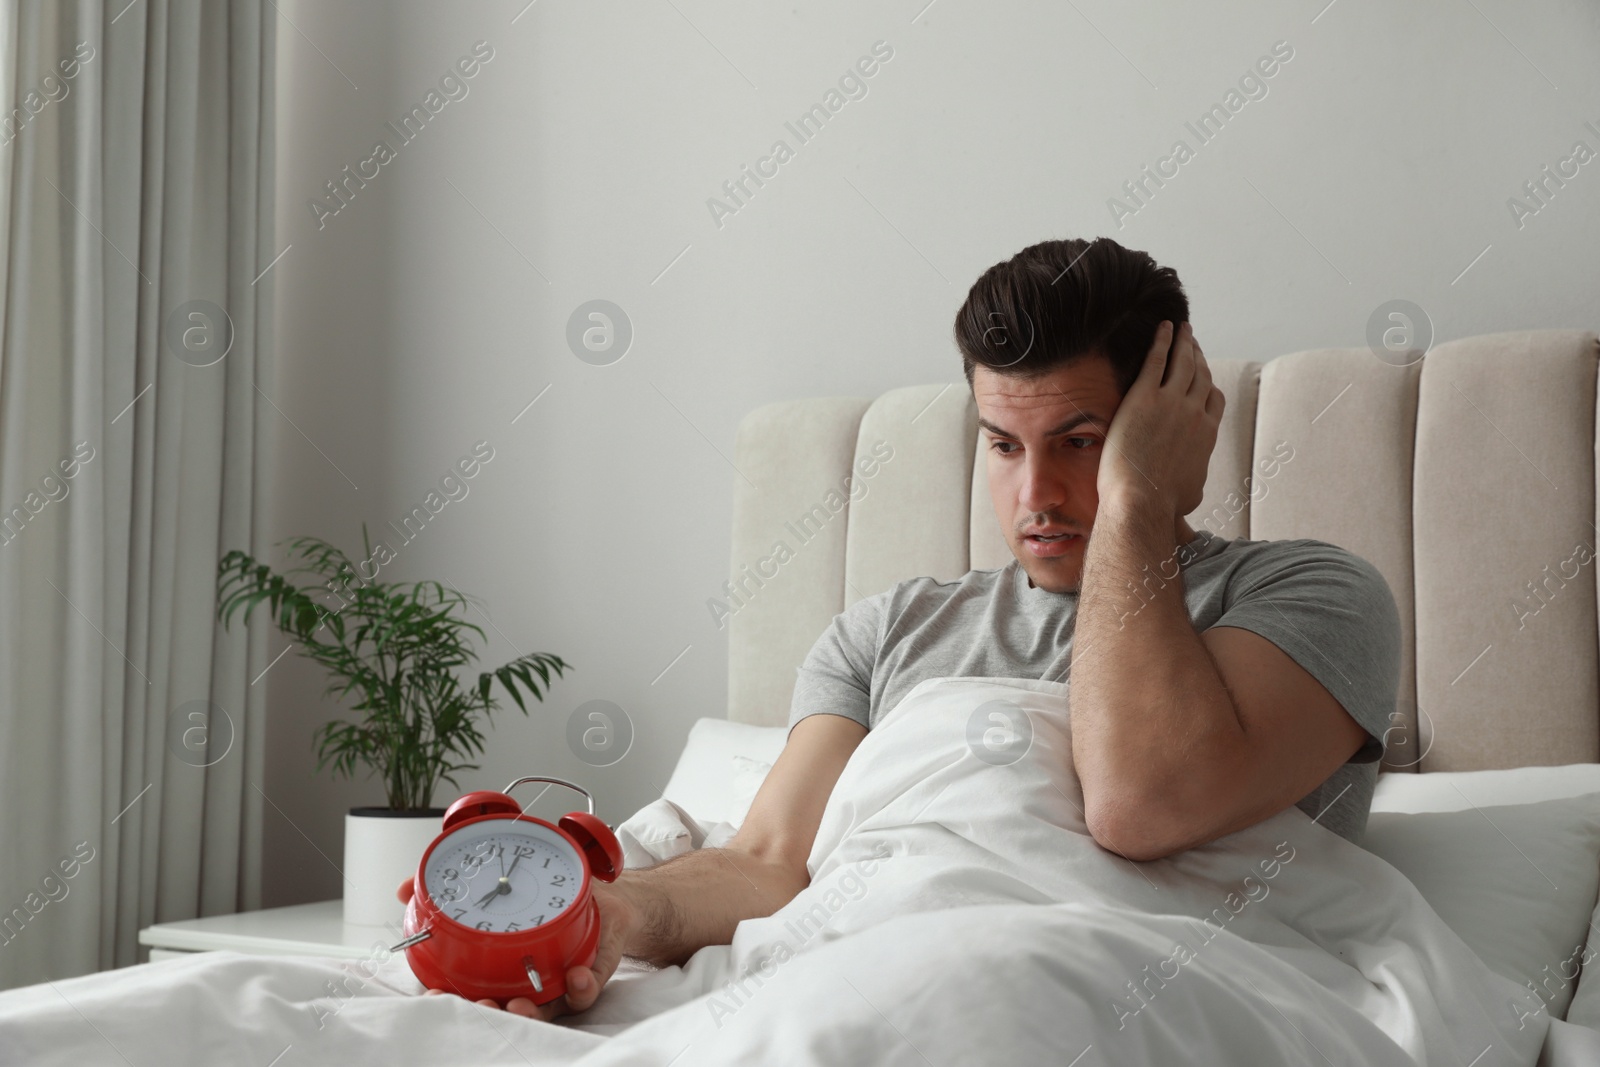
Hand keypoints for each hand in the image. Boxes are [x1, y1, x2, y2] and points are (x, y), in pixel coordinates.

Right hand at [395, 876, 634, 1021]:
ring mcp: (557, 982)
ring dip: (531, 1012)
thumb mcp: (499, 885)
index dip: (448, 998)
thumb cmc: (548, 897)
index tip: (435, 996)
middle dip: (488, 1013)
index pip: (467, 990)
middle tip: (481, 1005)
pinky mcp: (590, 975)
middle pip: (502, 1008)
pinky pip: (584, 991)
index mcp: (498, 966)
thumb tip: (404, 889)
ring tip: (520, 1004)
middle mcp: (525, 980)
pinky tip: (577, 976)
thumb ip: (448, 889)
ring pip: (541, 1011)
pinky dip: (581, 988)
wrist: (605, 895)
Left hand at [1097, 320, 1223, 517]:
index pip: (1214, 400)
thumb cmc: (1162, 506)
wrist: (1142, 501)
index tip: (1205, 373)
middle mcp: (1195, 414)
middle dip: (1199, 356)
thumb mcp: (1190, 497)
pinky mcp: (1145, 397)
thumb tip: (1193, 496)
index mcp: (1207, 436)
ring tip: (1182, 328)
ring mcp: (1172, 403)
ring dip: (1185, 342)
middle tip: (1193, 341)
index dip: (1210, 383)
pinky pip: (1157, 359)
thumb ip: (1194, 485)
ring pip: (1184, 362)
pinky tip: (1163, 327)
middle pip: (1202, 376)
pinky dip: (1162, 340)